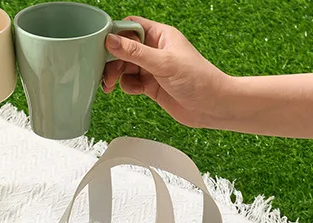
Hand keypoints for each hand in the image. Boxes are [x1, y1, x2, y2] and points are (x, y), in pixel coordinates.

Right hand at [102, 17, 231, 128]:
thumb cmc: (197, 79)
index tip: (103, 47)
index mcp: (161, 35)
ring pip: (125, 67)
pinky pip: (131, 83)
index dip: (116, 35)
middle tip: (107, 74)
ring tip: (112, 85)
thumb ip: (135, 53)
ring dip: (117, 76)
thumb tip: (111, 41)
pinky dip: (128, 87)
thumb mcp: (163, 63)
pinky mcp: (151, 85)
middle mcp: (156, 50)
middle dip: (113, 61)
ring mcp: (153, 68)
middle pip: (124, 49)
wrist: (210, 106)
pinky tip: (134, 91)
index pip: (131, 27)